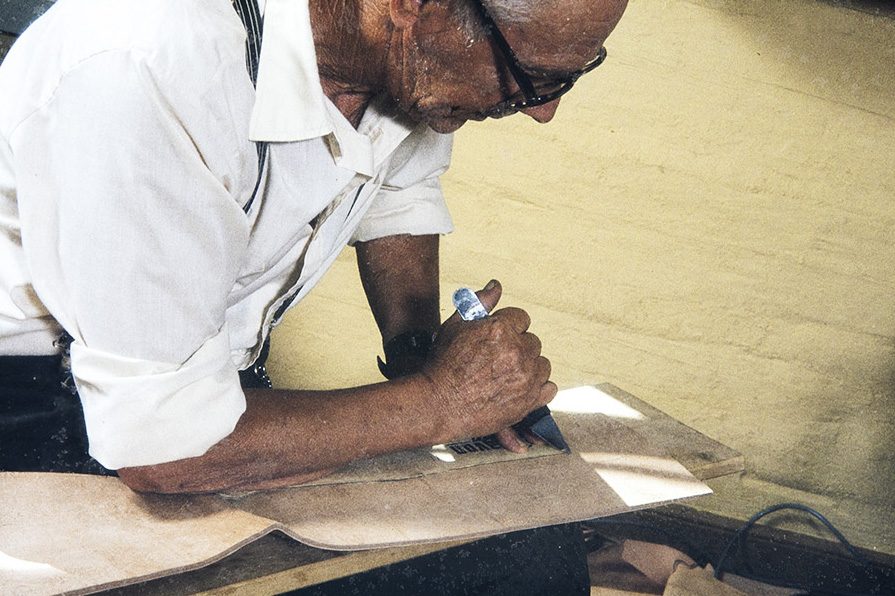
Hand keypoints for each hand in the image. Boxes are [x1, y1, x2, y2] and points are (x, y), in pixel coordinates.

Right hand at [421, 280, 557, 443]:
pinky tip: (521, 388)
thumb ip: (479, 303)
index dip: (508, 327)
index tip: (498, 339)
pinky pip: (549, 388)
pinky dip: (538, 388)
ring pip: (542, 364)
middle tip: (498, 359)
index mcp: (500, 330)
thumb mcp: (454, 326)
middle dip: (518, 347)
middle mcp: (517, 352)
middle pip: (532, 342)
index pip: (521, 318)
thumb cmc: (442, 367)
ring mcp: (525, 378)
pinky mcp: (529, 401)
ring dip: (529, 367)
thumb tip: (496, 287)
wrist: (438, 405)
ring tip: (507, 375)